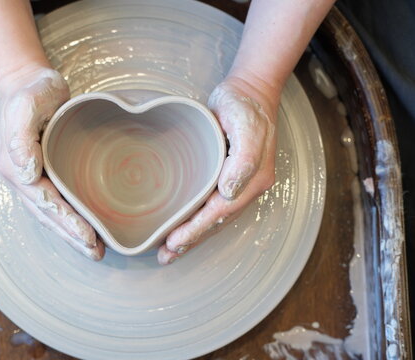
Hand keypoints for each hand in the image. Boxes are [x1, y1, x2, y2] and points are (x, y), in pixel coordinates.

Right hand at [0, 65, 104, 259]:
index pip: (44, 201)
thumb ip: (21, 137)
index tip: (87, 236)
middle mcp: (21, 177)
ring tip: (93, 249)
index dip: (65, 221)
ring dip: (71, 233)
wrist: (30, 82)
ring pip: (51, 213)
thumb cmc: (32, 91)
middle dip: (71, 236)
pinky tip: (85, 228)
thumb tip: (27, 173)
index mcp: (15, 165)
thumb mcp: (26, 106)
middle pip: (48, 214)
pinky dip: (70, 218)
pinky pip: (56, 202)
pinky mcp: (43, 173)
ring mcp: (30, 177)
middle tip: (95, 253)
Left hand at [158, 79, 276, 264]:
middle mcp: (248, 186)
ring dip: (193, 235)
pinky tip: (183, 227)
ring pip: (214, 217)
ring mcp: (240, 183)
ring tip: (170, 251)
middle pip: (217, 221)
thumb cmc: (244, 104)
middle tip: (166, 255)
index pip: (220, 212)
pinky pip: (213, 205)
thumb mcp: (246, 124)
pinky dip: (197, 220)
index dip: (197, 229)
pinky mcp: (229, 177)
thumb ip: (244, 159)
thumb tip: (230, 192)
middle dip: (192, 239)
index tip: (174, 241)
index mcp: (253, 178)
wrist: (250, 90)